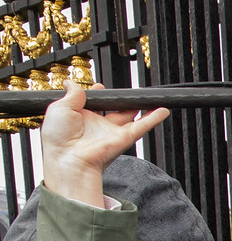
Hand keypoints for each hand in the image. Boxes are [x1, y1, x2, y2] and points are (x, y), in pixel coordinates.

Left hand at [39, 82, 168, 206]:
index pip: (94, 103)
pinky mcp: (123, 138)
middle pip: (113, 110)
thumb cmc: (58, 138)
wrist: (68, 158)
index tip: (99, 87)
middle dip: (120, 101)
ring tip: (148, 98)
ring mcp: (111, 132)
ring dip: (140, 108)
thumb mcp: (59, 107)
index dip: (98, 94)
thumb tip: (70, 82)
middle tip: (127, 93)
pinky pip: (142, 126)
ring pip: (130, 116)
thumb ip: (71, 93)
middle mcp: (97, 125)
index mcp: (81, 117)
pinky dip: (154, 118)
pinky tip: (162, 110)